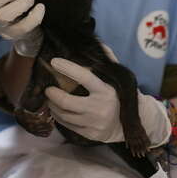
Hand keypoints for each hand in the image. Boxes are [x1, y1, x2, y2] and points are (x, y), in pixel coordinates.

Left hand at [44, 57, 170, 147]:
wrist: (128, 126)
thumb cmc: (119, 97)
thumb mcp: (117, 79)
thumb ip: (109, 61)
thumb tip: (98, 43)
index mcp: (106, 91)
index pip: (84, 77)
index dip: (68, 68)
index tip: (54, 61)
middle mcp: (99, 108)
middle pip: (67, 101)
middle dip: (53, 94)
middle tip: (48, 88)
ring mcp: (94, 123)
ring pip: (64, 115)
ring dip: (53, 106)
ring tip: (50, 99)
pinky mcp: (90, 134)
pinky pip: (68, 125)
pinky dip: (59, 117)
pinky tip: (57, 111)